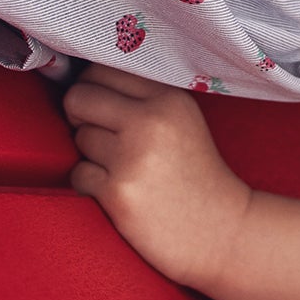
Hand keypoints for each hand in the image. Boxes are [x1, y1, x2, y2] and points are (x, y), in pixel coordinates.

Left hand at [64, 64, 252, 292]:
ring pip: (78, 137)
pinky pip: (78, 174)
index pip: (102, 69)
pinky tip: (119, 190)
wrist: (221, 229)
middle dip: (81, 116)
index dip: (93, 87)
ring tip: (123, 168)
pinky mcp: (118, 192)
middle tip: (103, 135)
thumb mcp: (183, 122)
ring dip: (91, 154)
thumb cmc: (197, 176)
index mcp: (169, 99)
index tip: (102, 106)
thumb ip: (145, 98)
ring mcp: (133, 157)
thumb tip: (87, 83)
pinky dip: (91, 184)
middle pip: (80, 98)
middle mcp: (151, 121)